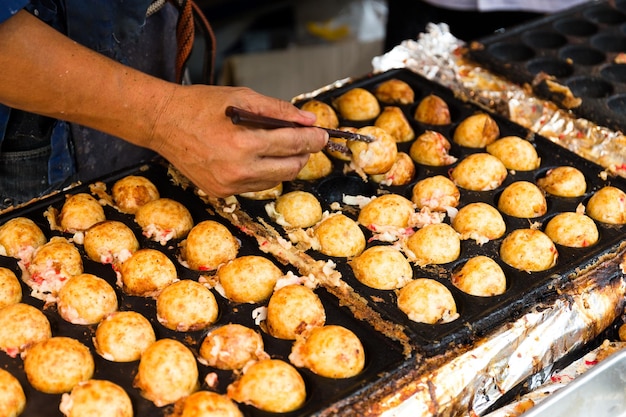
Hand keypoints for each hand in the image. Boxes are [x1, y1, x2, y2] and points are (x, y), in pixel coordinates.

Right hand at [149, 85, 328, 197]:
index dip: (313, 139)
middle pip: (290, 168)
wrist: (163, 123)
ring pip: (276, 180)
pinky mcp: (222, 192)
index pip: (292, 144)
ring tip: (279, 145)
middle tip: (306, 140)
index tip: (323, 135)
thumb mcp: (242, 97)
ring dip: (285, 163)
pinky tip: (258, 156)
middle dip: (303, 153)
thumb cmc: (200, 106)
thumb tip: (309, 120)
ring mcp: (229, 185)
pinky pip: (257, 185)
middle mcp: (237, 170)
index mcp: (242, 143)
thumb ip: (279, 110)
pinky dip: (265, 172)